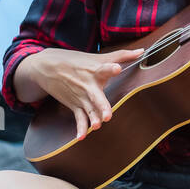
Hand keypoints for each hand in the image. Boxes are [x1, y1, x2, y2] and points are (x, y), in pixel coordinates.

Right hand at [27, 47, 144, 140]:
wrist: (47, 66)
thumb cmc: (77, 61)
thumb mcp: (98, 56)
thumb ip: (122, 55)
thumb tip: (142, 51)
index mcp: (96, 70)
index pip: (105, 68)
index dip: (111, 68)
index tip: (117, 68)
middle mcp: (88, 85)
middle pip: (96, 96)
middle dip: (102, 105)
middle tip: (107, 115)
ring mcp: (81, 96)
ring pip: (88, 110)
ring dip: (92, 119)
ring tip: (97, 126)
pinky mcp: (75, 105)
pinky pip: (79, 118)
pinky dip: (80, 128)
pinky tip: (81, 137)